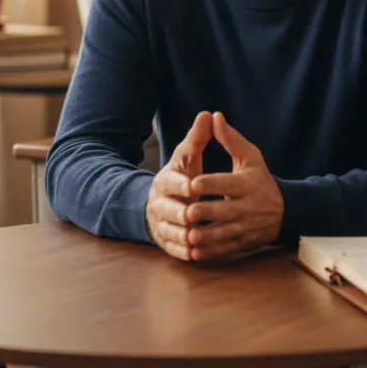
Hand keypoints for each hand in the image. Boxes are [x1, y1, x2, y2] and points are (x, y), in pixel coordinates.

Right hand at [146, 111, 210, 260]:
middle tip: (192, 216)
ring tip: (195, 237)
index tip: (193, 186)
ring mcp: (161, 223)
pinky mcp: (166, 240)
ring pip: (168, 230)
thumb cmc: (182, 176)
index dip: (181, 184)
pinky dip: (182, 251)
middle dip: (178, 212)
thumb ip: (198, 139)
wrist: (164, 201)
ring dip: (181, 234)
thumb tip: (207, 114)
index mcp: (165, 181)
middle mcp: (159, 202)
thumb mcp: (188, 157)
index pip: (171, 182)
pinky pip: (172, 248)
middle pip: (166, 209)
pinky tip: (195, 253)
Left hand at [186, 112, 283, 259]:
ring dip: (204, 237)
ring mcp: (245, 227)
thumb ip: (230, 139)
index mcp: (247, 184)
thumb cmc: (260, 180)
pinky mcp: (242, 243)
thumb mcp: (250, 157)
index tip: (192, 184)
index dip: (210, 184)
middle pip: (223, 212)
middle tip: (185, 213)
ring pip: (222, 235)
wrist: (285, 212)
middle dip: (204, 214)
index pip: (227, 184)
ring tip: (187, 234)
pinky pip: (224, 250)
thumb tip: (213, 116)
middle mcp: (248, 207)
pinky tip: (194, 252)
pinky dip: (209, 252)